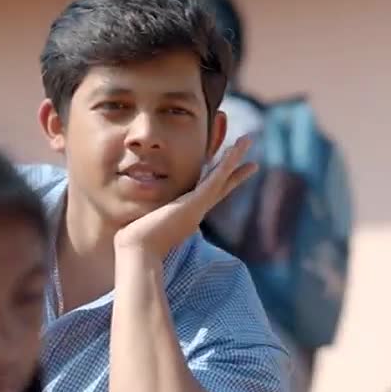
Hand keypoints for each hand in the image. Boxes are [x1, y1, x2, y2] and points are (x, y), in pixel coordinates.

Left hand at [113, 136, 257, 258]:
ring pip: (222, 177)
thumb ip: (148, 217)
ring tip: (248, 140)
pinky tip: (234, 150)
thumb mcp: (145, 224)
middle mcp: (198, 210)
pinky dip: (226, 164)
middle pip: (222, 186)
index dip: (222, 185)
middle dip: (237, 173)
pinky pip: (215, 179)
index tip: (230, 177)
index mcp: (188, 214)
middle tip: (254, 163)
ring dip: (235, 157)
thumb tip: (136, 220)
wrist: (139, 251)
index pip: (209, 195)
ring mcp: (199, 206)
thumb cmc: (136, 242)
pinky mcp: (196, 202)